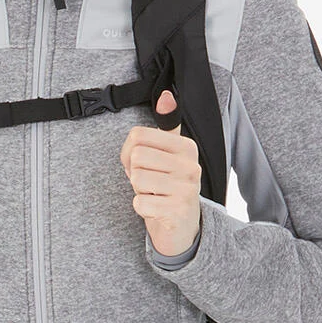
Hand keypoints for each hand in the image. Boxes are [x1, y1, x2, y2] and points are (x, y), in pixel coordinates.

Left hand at [121, 90, 201, 258]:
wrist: (182, 226)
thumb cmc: (168, 186)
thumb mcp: (168, 154)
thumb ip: (166, 126)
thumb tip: (165, 96)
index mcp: (187, 147)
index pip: (137, 136)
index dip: (130, 153)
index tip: (145, 165)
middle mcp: (191, 166)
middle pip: (136, 157)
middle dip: (135, 173)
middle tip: (149, 183)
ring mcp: (186, 189)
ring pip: (137, 180)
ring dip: (139, 191)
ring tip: (155, 194)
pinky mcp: (177, 211)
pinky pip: (140, 203)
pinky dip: (142, 208)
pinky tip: (156, 208)